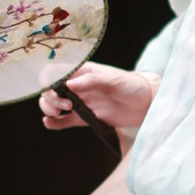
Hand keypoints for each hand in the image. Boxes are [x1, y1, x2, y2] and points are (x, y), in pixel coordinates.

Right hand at [39, 63, 159, 130]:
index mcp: (82, 72)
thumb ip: (92, 81)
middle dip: (50, 98)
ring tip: (58, 114)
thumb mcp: (113, 80)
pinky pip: (64, 121)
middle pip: (50, 90)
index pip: (54, 71)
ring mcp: (80, 102)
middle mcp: (77, 86)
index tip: (52, 89)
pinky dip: (54, 123)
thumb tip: (69, 84)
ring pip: (54, 104)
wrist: (146, 103)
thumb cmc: (132, 85)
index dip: (47, 79)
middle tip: (65, 106)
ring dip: (49, 109)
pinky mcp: (84, 118)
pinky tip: (50, 123)